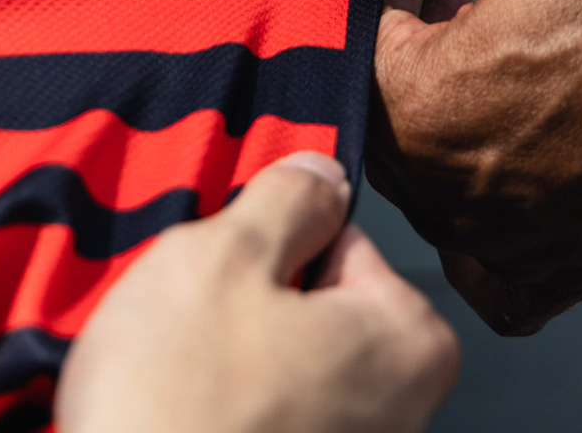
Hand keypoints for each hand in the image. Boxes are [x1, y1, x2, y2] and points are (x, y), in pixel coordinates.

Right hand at [56, 152, 457, 432]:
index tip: (225, 270)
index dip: (272, 246)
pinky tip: (179, 418)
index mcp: (407, 343)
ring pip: (286, 373)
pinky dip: (224, 417)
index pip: (345, 244)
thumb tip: (323, 174)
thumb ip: (286, 201)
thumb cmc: (178, 399)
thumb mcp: (223, 254)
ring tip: (175, 377)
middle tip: (191, 324)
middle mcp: (403, 415)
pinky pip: (266, 425)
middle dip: (252, 307)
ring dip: (231, 364)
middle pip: (319, 313)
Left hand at [270, 0, 581, 335]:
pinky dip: (489, 187)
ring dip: (450, 90)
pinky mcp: (559, 272)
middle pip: (379, 102)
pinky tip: (530, 128)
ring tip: (522, 25)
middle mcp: (450, 196)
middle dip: (407, 26)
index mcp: (425, 111)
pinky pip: (484, 242)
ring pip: (427, 162)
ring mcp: (505, 244)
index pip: (340, 37)